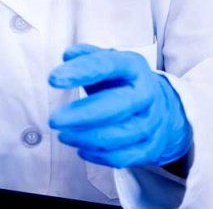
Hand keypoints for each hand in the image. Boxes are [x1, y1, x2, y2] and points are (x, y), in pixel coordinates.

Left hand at [48, 44, 191, 168]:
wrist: (158, 106)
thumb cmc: (122, 83)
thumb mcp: (109, 63)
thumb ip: (88, 57)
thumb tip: (68, 55)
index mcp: (134, 67)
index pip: (107, 65)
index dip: (80, 71)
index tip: (53, 79)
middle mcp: (146, 94)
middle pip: (116, 106)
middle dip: (82, 115)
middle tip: (54, 120)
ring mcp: (151, 122)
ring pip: (120, 135)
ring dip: (86, 138)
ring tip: (63, 135)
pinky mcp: (151, 146)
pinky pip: (124, 157)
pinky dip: (99, 156)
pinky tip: (81, 149)